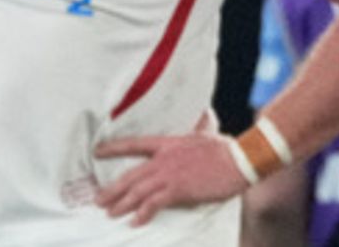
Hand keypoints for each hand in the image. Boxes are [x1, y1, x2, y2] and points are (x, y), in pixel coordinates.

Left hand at [94, 133, 247, 225]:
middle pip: (130, 175)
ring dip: (121, 204)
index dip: (114, 148)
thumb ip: (201, 127)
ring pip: (137, 191)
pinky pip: (153, 204)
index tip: (97, 152)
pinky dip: (142, 214)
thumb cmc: (227, 148)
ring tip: (110, 213)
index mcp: (169, 143)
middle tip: (98, 199)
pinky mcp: (178, 190)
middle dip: (112, 189)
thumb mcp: (208, 133)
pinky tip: (135, 222)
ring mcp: (170, 175)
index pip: (135, 144)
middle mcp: (164, 159)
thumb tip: (205, 115)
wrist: (241, 159)